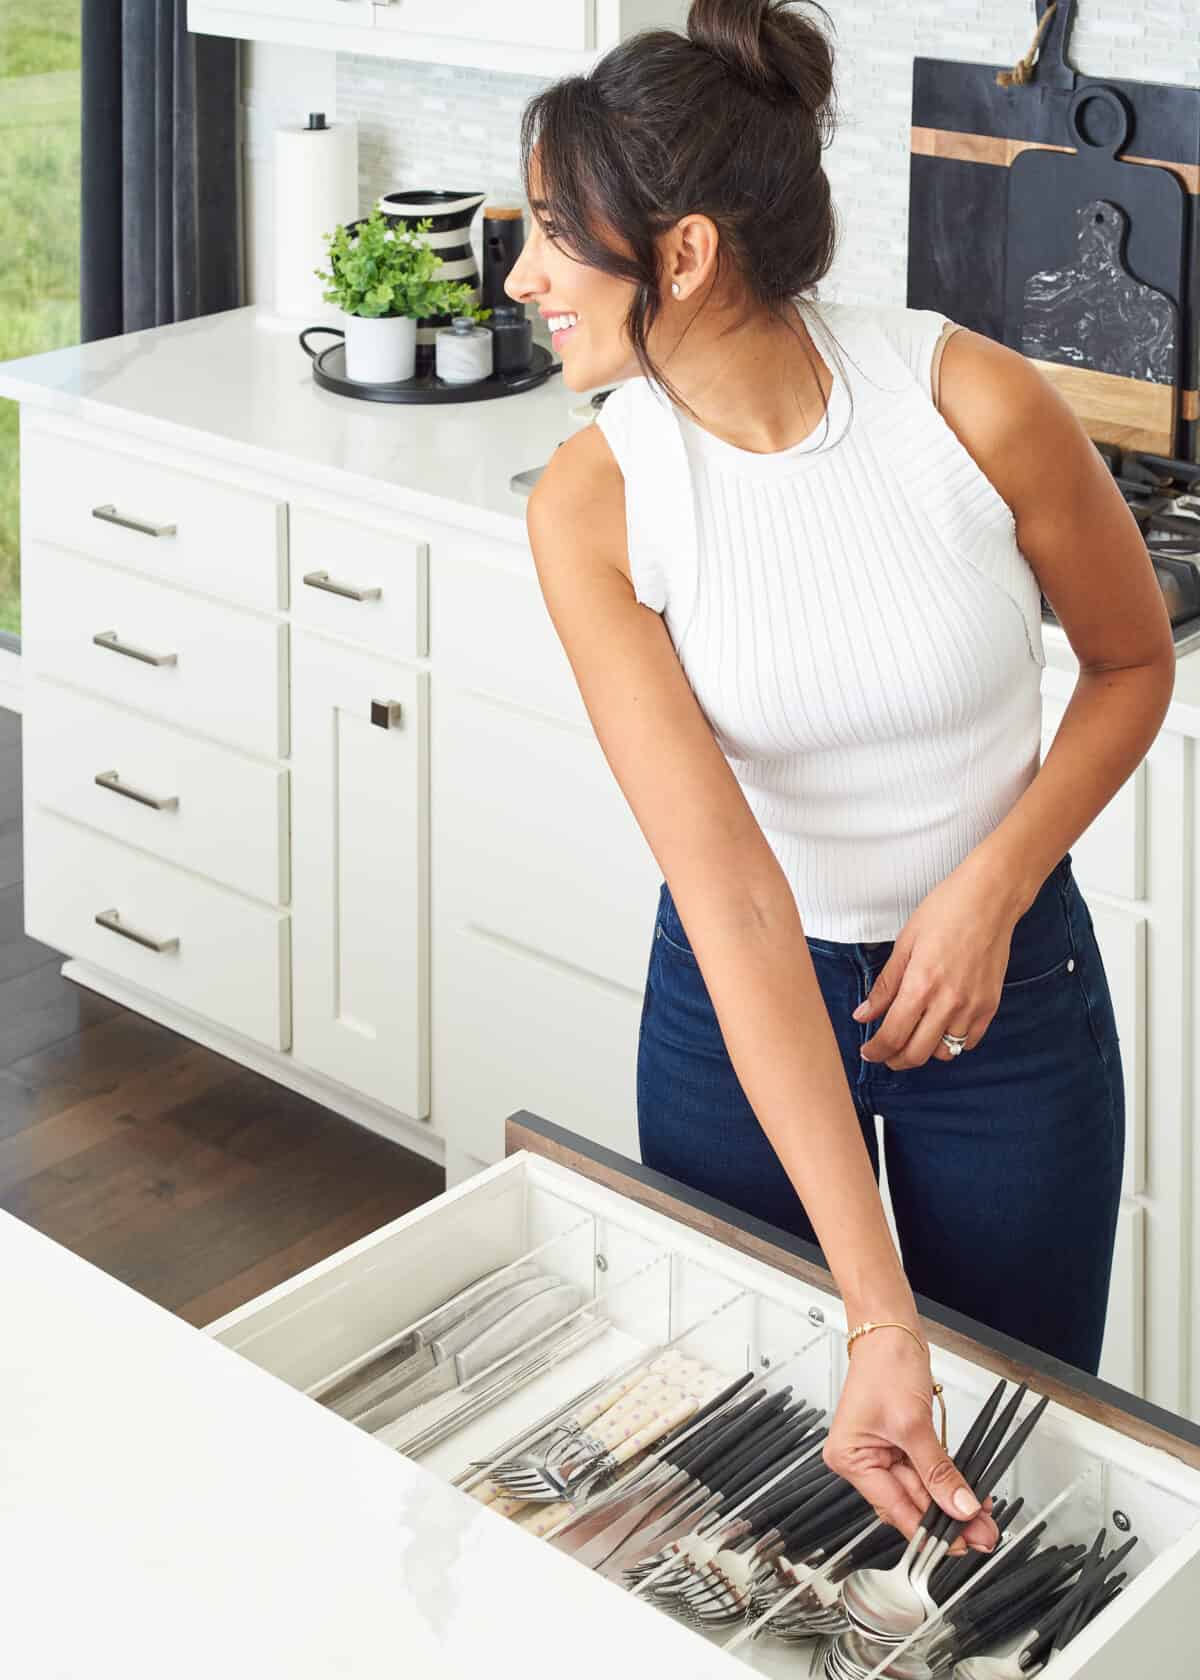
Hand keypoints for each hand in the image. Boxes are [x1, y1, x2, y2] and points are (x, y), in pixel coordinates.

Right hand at [824, 1327, 998, 1554]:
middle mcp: (861, 1459)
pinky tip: (969, 1494)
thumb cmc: (885, 1364)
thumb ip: (938, 1471)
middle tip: (982, 1533)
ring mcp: (880, 1452)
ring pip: (921, 1490)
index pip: (894, 1508)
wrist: (891, 1328)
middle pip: (909, 1502)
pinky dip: (946, 1482)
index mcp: (850, 1458)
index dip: (930, 1531)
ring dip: (951, 1502)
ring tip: (983, 1518)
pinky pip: (924, 1472)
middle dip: (947, 1518)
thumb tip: (959, 1508)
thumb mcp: (914, 1424)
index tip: (961, 1544)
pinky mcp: (899, 1443)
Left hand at [854, 861, 1021, 1069]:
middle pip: (916, 1054)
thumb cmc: (946, 910)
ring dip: (924, 1050)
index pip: (892, 1036)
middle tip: (885, 1052)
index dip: (875, 1051)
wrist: (991, 898)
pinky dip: (952, 1042)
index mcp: (920, 986)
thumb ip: (885, 985)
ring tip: (913, 1036)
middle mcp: (948, 1003)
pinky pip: (969, 1042)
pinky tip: (940, 1027)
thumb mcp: (905, 943)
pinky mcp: (991, 1005)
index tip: (868, 1052)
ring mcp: (973, 1006)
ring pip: (944, 1052)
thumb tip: (863, 1014)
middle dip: (895, 1059)